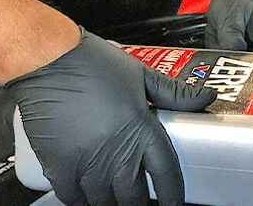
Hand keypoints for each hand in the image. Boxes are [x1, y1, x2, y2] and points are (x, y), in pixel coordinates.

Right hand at [5, 30, 216, 205]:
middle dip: (141, 203)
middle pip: (134, 198)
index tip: (175, 203)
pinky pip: (73, 198)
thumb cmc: (93, 64)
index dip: (173, 195)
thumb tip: (205, 98)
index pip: (166, 175)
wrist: (47, 61)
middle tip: (143, 199)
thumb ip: (176, 94)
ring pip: (104, 203)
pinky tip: (90, 194)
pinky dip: (84, 200)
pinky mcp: (58, 167)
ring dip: (113, 202)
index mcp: (141, 132)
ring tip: (119, 197)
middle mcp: (115, 154)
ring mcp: (85, 165)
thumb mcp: (142, 75)